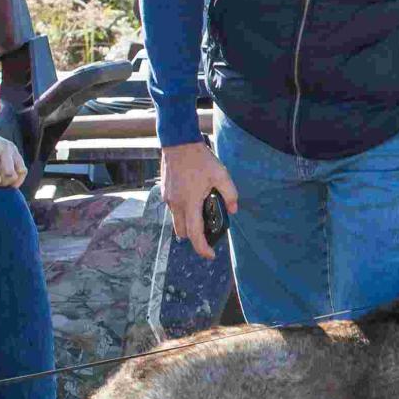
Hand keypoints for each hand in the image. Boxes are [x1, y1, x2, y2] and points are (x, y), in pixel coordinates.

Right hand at [162, 141, 238, 259]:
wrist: (178, 142)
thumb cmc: (200, 159)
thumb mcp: (221, 175)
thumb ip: (230, 194)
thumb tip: (233, 210)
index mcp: (190, 204)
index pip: (195, 235)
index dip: (203, 249)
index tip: (211, 255)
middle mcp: (176, 205)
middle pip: (183, 233)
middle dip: (194, 238)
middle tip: (208, 234)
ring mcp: (168, 199)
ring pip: (177, 222)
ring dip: (188, 225)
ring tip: (202, 215)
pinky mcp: (165, 192)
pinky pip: (174, 209)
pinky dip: (183, 212)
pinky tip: (193, 200)